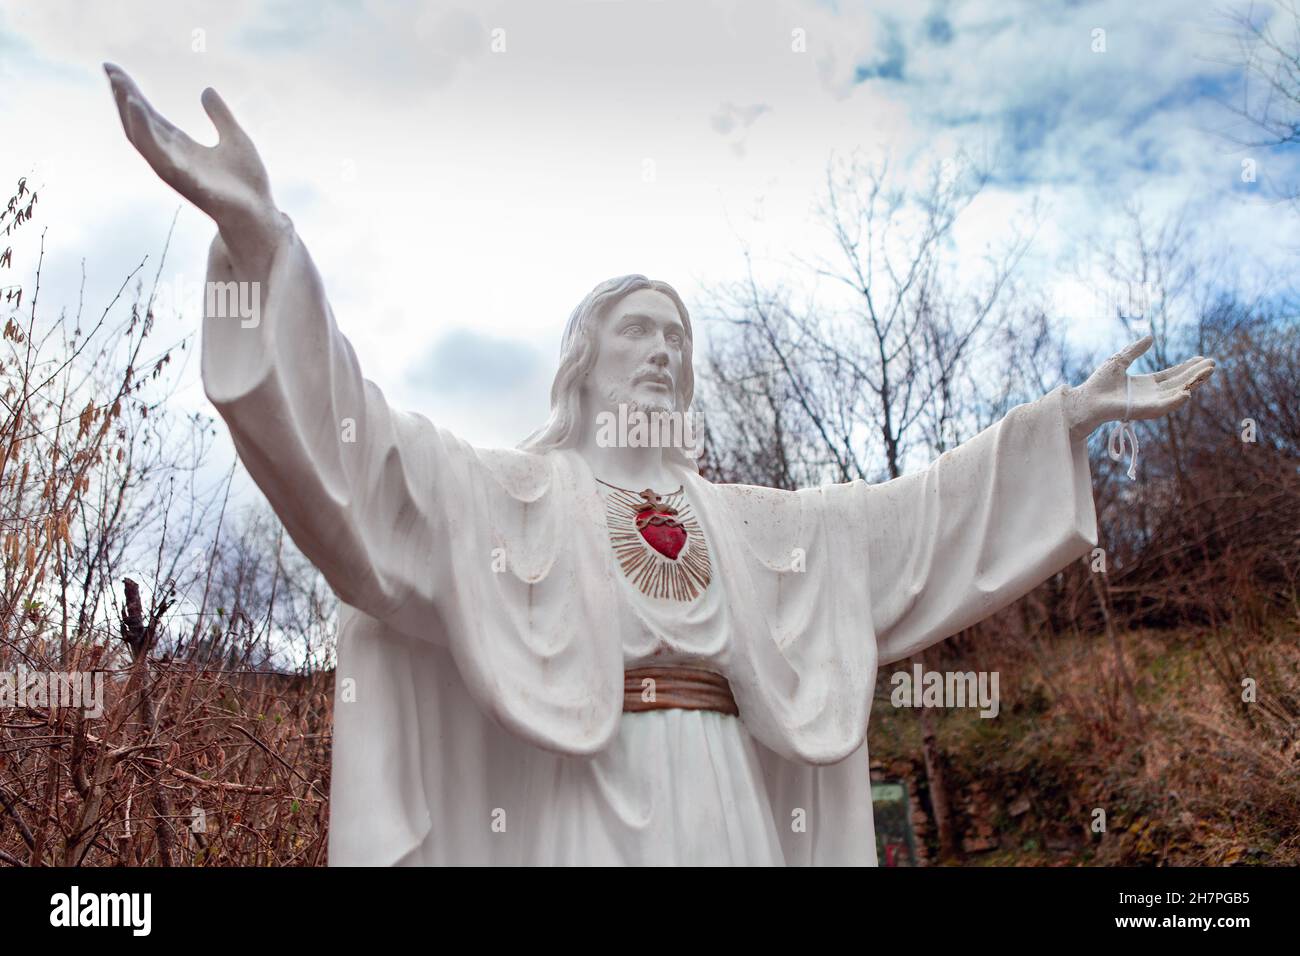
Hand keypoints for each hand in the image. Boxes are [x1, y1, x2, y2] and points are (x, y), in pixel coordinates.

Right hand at [104, 63, 285, 275]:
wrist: (260, 211)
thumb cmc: (247, 183)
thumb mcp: (235, 138)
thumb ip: (220, 115)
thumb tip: (206, 90)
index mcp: (180, 147)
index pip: (149, 117)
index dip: (131, 94)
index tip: (114, 70)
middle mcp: (172, 158)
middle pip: (139, 124)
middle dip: (123, 98)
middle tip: (110, 71)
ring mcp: (176, 171)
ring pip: (143, 140)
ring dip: (130, 114)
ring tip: (121, 87)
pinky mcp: (185, 182)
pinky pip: (161, 157)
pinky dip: (149, 135)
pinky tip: (141, 113)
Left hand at [1066, 335, 1215, 441]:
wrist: (1086, 399)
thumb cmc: (1098, 383)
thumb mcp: (1119, 360)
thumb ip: (1135, 350)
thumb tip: (1151, 337)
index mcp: (1145, 384)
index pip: (1171, 376)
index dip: (1186, 367)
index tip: (1200, 359)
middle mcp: (1150, 395)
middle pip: (1178, 383)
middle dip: (1195, 374)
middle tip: (1212, 364)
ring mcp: (1149, 403)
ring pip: (1176, 393)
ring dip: (1193, 383)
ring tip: (1207, 372)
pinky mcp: (1144, 411)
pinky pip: (1164, 406)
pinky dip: (1176, 401)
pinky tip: (1188, 392)